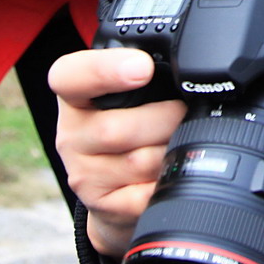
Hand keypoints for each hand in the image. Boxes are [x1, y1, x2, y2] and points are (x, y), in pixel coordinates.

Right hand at [50, 48, 186, 256]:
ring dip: (169, 151)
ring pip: (137, 163)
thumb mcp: (129, 86)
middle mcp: (71, 132)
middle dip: (165, 120)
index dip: (106, 70)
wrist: (117, 182)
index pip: (72, 76)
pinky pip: (144, 196)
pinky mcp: (101, 205)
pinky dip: (165, 182)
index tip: (143, 67)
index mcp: (75, 91)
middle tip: (184, 112)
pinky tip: (167, 172)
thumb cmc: (130, 118)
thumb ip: (147, 67)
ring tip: (177, 141)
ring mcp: (83, 172)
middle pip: (117, 129)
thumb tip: (192, 58)